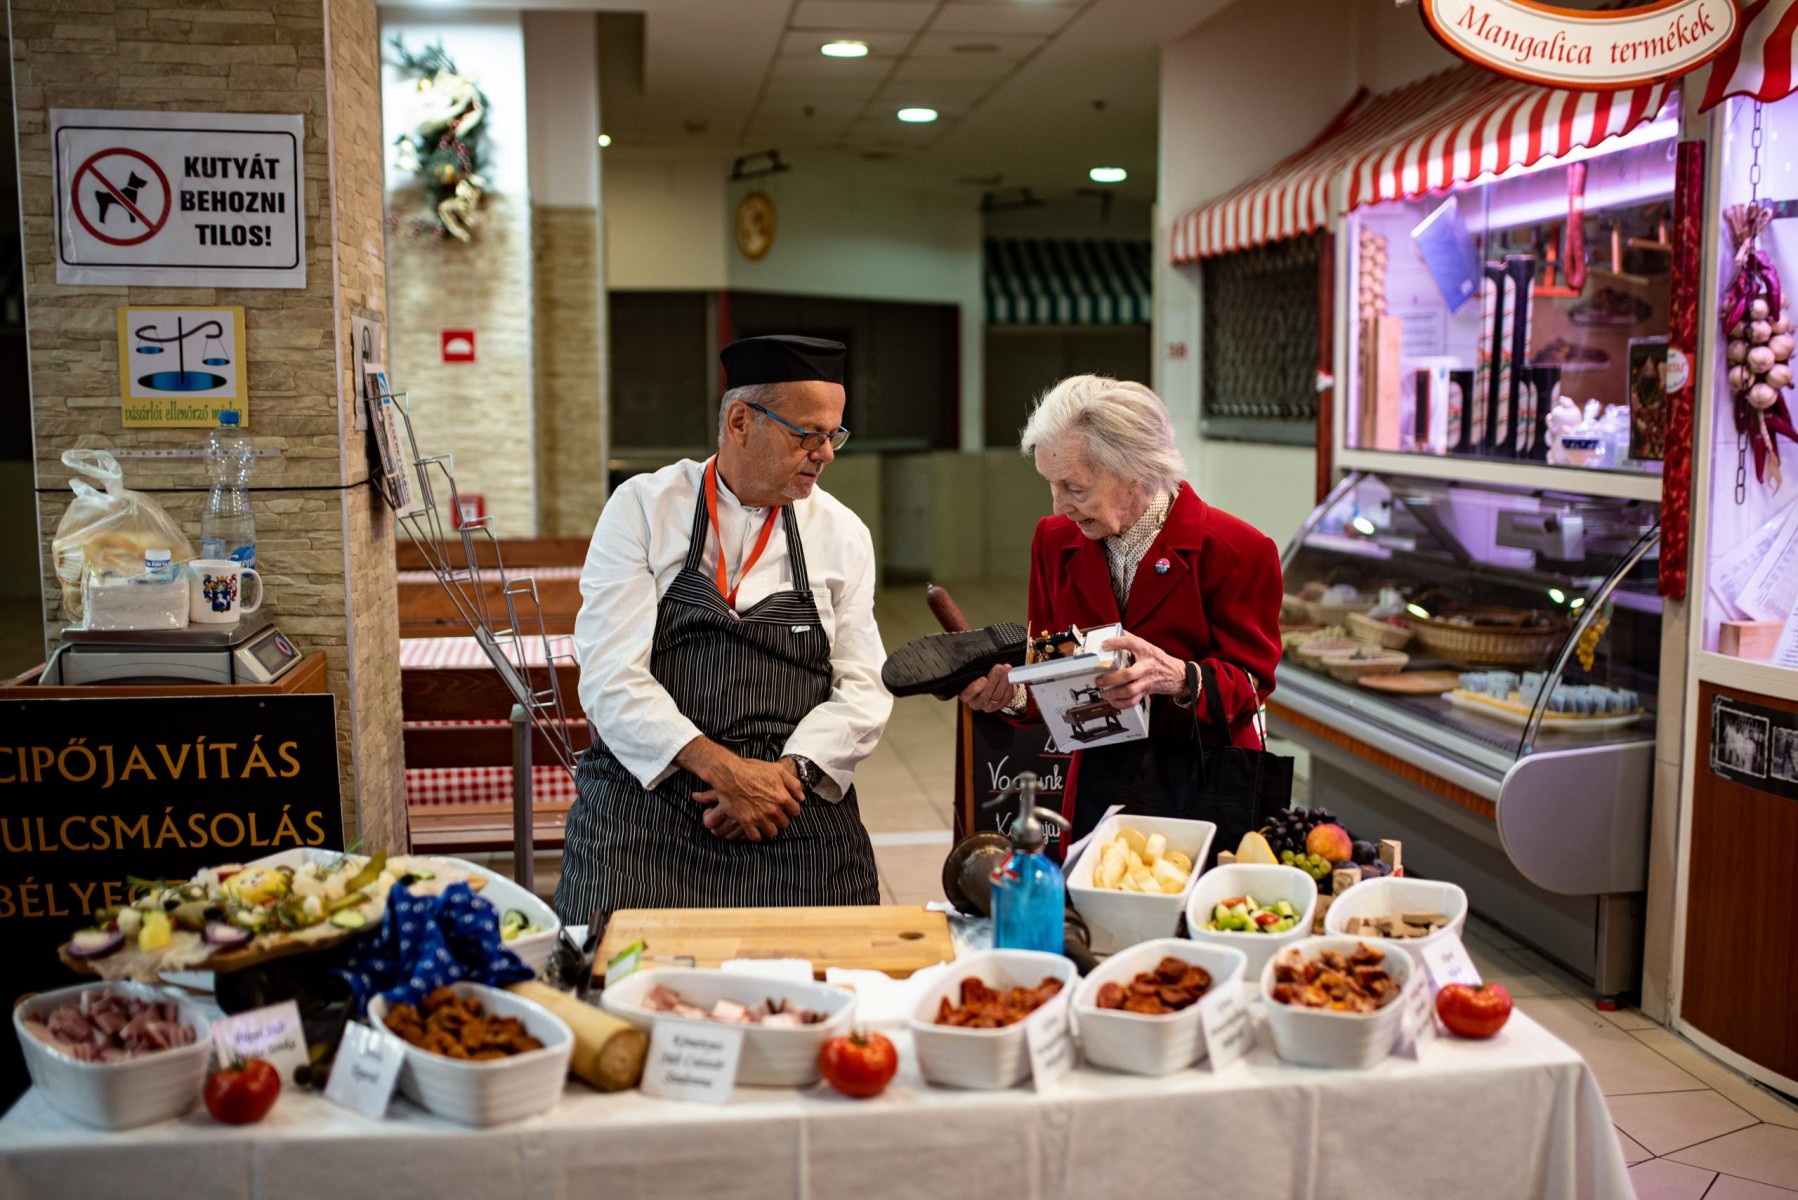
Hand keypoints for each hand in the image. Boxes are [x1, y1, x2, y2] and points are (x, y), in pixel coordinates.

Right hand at [687, 747, 804, 840]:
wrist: (729, 774)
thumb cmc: (753, 769)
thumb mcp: (778, 770)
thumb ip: (793, 784)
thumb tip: (802, 797)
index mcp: (782, 797)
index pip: (795, 812)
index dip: (791, 809)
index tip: (786, 807)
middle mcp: (772, 810)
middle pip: (784, 824)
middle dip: (781, 819)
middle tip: (774, 813)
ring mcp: (759, 817)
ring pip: (772, 833)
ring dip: (770, 828)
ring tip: (766, 822)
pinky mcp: (746, 822)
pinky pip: (756, 837)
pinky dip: (756, 834)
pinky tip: (755, 828)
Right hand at [958, 663, 1015, 712]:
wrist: (989, 681)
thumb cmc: (977, 674)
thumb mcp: (973, 670)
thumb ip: (975, 668)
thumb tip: (980, 659)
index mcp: (965, 694)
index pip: (967, 695)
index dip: (975, 688)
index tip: (984, 679)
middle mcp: (977, 703)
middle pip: (986, 694)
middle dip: (994, 679)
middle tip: (999, 668)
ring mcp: (989, 706)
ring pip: (998, 696)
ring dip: (1004, 681)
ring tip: (1007, 669)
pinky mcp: (1001, 705)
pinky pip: (1007, 698)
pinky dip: (1010, 687)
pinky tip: (1012, 677)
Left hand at [1094, 633, 1188, 709]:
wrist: (1178, 675)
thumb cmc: (1159, 660)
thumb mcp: (1148, 646)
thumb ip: (1131, 639)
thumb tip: (1116, 630)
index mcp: (1146, 651)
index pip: (1132, 644)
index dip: (1117, 643)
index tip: (1103, 645)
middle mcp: (1147, 666)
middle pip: (1128, 674)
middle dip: (1111, 678)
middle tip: (1099, 680)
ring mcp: (1147, 681)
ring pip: (1130, 691)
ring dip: (1114, 694)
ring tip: (1104, 693)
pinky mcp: (1146, 692)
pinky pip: (1133, 701)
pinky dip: (1121, 703)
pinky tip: (1113, 701)